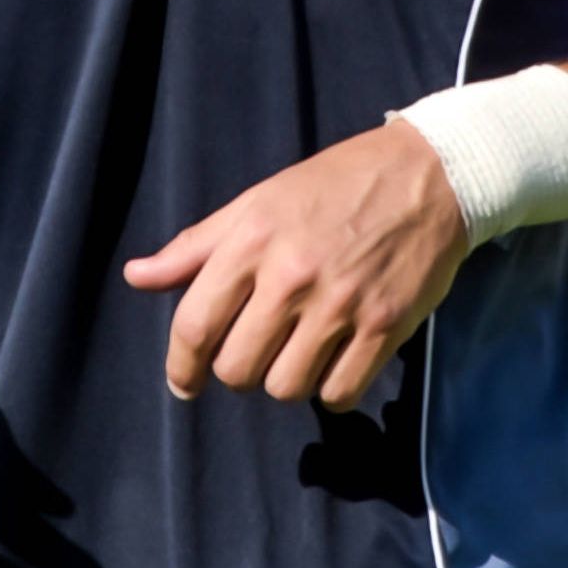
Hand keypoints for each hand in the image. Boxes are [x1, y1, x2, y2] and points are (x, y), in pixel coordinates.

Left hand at [127, 122, 475, 409]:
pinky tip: (336, 361)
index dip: (181, 366)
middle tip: (256, 352)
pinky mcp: (385, 327)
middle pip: (238, 369)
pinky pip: (340, 393)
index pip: (195, 325)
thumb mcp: (258, 202)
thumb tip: (136, 277)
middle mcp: (292, 276)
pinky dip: (333, 389)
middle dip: (238, 371)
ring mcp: (341, 304)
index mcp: (252, 240)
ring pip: (286, 388)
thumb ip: (196, 247)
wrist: (431, 174)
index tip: (184, 382)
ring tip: (298, 352)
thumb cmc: (335, 185)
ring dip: (286, 380)